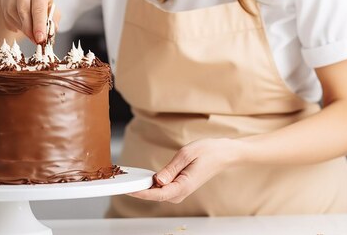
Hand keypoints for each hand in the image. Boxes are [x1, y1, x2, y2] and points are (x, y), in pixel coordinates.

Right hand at [0, 0, 60, 43]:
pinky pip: (9, 20)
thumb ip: (53, 19)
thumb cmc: (38, 1)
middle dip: (30, 30)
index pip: (39, 9)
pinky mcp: (3, 4)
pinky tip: (22, 24)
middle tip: (36, 41)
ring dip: (24, 29)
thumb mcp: (50, 6)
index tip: (40, 38)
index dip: (39, 25)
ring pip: (16, 18)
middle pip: (24, 13)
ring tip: (31, 32)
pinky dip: (17, 27)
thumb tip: (51, 32)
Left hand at [128, 138, 242, 203]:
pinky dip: (152, 184)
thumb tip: (157, 180)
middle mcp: (181, 192)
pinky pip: (163, 188)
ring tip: (130, 180)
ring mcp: (180, 191)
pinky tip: (143, 179)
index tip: (128, 190)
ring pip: (158, 193)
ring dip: (145, 187)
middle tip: (123, 183)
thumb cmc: (207, 152)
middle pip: (155, 195)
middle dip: (139, 190)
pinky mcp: (179, 187)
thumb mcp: (186, 155)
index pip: (158, 193)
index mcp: (183, 186)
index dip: (141, 193)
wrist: (223, 154)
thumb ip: (170, 169)